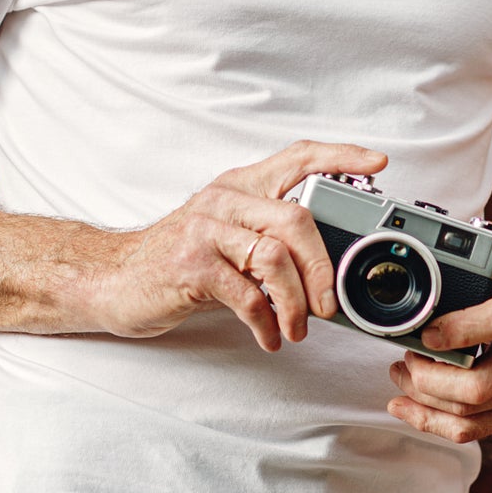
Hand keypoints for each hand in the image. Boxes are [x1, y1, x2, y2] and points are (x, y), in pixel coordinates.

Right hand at [96, 140, 386, 352]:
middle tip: (329, 305)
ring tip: (297, 328)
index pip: (298, 156)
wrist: (114, 279)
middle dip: (323, 267)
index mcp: (241, 185)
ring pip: (274, 256)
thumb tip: (330, 270)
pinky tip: (269, 336)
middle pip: (296, 218)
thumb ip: (270, 237)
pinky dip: (265, 321)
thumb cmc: (179, 260)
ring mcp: (205, 230)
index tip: (377, 164)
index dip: (341, 156)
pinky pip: (244, 294)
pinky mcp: (190, 265)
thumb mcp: (227, 234)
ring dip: (296, 301)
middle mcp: (225, 199)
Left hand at [385, 268, 491, 442]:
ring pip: (469, 412)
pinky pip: (474, 430)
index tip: (426, 333)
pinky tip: (409, 409)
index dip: (456, 331)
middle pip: (477, 385)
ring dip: (424, 400)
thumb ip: (472, 288)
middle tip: (407, 360)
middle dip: (427, 379)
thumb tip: (421, 301)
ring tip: (402, 378)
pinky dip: (434, 422)